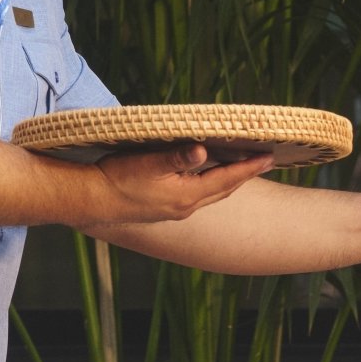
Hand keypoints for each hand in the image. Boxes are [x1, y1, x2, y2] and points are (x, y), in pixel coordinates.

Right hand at [87, 143, 276, 222]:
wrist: (91, 201)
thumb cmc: (117, 179)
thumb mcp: (147, 163)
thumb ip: (176, 157)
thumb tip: (202, 150)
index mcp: (186, 196)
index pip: (227, 179)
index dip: (249, 167)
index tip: (269, 157)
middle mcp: (186, 207)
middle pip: (224, 189)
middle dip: (245, 174)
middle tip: (265, 161)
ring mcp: (176, 211)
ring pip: (212, 194)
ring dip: (229, 181)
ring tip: (244, 168)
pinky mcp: (165, 210)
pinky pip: (198, 196)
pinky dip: (210, 185)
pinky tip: (208, 178)